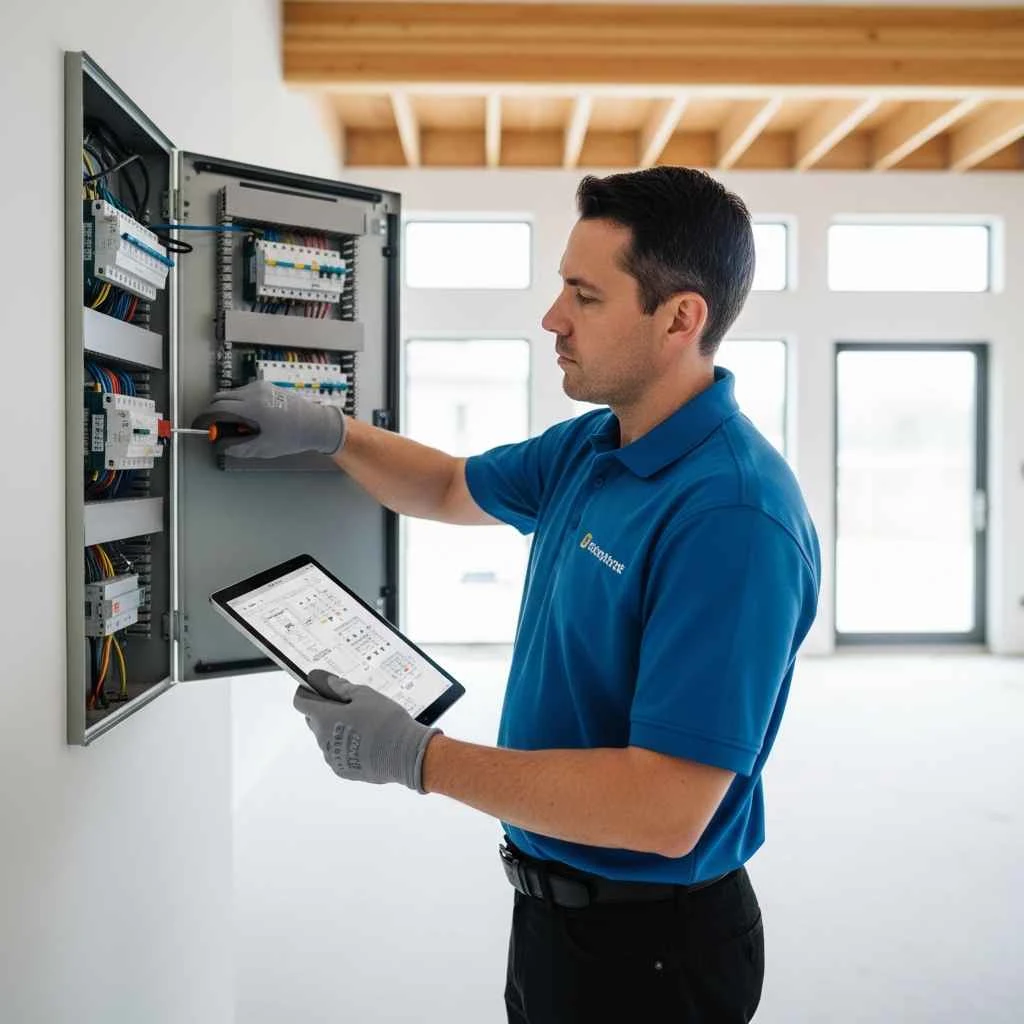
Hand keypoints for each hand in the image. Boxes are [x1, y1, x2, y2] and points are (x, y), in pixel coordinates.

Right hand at [192, 380, 345, 457]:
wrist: (317, 424)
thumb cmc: (294, 436)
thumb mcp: (264, 448)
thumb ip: (240, 448)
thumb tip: (223, 447)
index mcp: (253, 406)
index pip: (218, 407)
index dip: (206, 418)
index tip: (201, 426)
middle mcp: (255, 391)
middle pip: (221, 397)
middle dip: (216, 413)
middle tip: (223, 430)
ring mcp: (261, 386)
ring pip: (233, 394)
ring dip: (230, 408)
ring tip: (245, 427)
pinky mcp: (267, 386)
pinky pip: (245, 393)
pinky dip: (241, 404)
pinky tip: (253, 419)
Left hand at [293, 670, 440, 791]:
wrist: (405, 754)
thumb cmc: (385, 721)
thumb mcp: (366, 696)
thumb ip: (343, 688)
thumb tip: (327, 682)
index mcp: (325, 717)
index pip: (301, 702)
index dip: (306, 693)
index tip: (315, 688)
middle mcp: (323, 739)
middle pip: (314, 720)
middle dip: (324, 711)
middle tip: (347, 705)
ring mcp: (332, 757)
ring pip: (326, 738)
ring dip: (336, 729)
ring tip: (362, 725)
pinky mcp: (343, 771)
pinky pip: (338, 754)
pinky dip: (345, 747)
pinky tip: (365, 742)